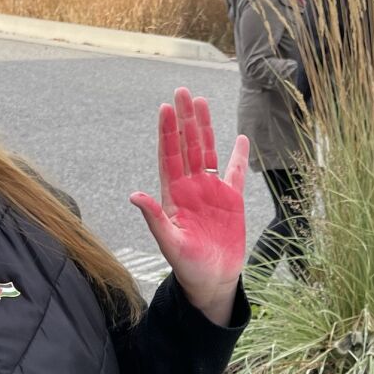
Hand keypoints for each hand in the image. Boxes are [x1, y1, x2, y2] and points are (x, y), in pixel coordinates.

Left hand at [130, 87, 247, 325]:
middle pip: (187, 146)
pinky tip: (240, 137)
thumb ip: (154, 218)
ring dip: (204, 128)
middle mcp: (191, 187)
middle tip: (182, 91)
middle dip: (184, 119)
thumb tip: (134, 195)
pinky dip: (238, 155)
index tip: (165, 108)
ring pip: (208, 151)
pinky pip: (234, 173)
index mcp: (173, 195)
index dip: (167, 132)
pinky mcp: (231, 200)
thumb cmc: (187, 266)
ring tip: (201, 102)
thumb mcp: (169, 243)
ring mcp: (211, 192)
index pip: (169, 156)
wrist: (212, 281)